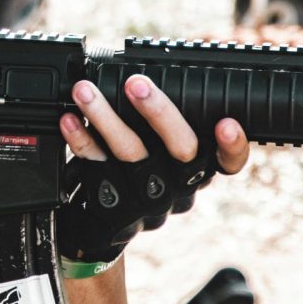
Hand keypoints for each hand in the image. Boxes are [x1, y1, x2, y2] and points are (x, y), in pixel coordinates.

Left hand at [55, 75, 249, 262]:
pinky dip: (81, 139)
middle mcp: (179, 186)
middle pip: (181, 150)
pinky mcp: (113, 204)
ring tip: (85, 90)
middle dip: (159, 112)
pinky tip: (69, 119)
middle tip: (137, 84)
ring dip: (106, 116)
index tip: (227, 123)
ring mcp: (147, 198)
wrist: (103, 231)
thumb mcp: (164, 156)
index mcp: (200, 170)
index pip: (229, 162)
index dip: (233, 145)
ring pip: (132, 153)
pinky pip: (96, 166)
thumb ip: (168, 125)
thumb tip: (152, 72)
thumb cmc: (140, 175)